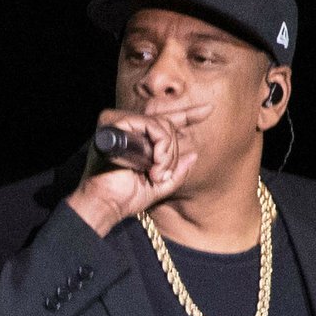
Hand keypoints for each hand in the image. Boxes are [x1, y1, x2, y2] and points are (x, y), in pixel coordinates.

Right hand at [64, 102, 211, 235]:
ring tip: (157, 173)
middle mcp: (127, 127)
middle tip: (163, 173)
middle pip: (166, 122)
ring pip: (161, 124)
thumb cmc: (125, 198)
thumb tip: (195, 155)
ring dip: (167, 152)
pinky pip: (152, 125)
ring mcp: (120, 123)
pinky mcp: (117, 124)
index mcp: (135, 138)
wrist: (106, 205)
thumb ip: (177, 171)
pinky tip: (154, 164)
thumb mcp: (159, 185)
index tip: (209, 109)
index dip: (188, 113)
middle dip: (173, 150)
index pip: (164, 119)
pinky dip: (160, 145)